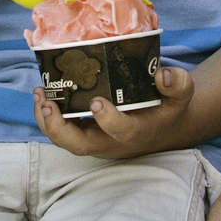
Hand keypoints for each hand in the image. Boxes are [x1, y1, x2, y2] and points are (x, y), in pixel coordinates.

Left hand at [34, 62, 196, 158]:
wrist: (162, 128)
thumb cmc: (168, 108)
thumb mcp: (181, 94)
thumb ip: (177, 84)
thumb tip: (162, 74)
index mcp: (137, 131)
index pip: (121, 132)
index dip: (108, 120)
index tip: (97, 101)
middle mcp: (111, 141)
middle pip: (80, 146)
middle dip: (60, 129)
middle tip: (49, 105)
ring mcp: (95, 139)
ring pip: (65, 141)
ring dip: (47, 122)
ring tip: (40, 95)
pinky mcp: (85, 132)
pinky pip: (62, 131)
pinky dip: (48, 117)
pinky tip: (42, 94)